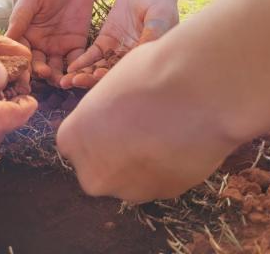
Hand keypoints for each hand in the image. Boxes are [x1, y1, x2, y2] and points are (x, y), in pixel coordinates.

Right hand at [6, 0, 95, 84]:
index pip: (19, 53)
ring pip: (56, 68)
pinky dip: (76, 69)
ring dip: (57, 77)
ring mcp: (57, 47)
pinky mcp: (76, 46)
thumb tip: (6, 39)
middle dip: (39, 74)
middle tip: (43, 75)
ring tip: (60, 81)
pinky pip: (76, 61)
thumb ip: (20, 17)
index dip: (19, 64)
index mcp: (24, 35)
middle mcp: (39, 45)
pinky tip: (76, 73)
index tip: (20, 73)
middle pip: (37, 65)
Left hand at [56, 45, 237, 202]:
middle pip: (100, 169)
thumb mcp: (111, 85)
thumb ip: (105, 111)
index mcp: (72, 139)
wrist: (198, 89)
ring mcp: (128, 189)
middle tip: (144, 127)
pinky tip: (184, 141)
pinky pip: (162, 182)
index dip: (99, 129)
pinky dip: (171, 166)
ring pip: (132, 180)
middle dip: (118, 154)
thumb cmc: (149, 73)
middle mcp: (92, 173)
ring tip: (169, 131)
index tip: (118, 116)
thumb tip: (115, 114)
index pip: (77, 142)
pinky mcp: (163, 194)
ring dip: (145, 163)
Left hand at [62, 0, 178, 88]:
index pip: (131, 73)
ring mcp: (117, 54)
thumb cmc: (160, 4)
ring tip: (67, 80)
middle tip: (76, 82)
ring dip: (84, 75)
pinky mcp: (105, 44)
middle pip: (111, 76)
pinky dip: (82, 62)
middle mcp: (130, 61)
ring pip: (99, 68)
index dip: (115, 77)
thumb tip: (146, 50)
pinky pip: (92, 56)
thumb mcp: (160, 16)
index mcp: (146, 58)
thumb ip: (153, 32)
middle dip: (93, 80)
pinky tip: (71, 67)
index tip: (99, 75)